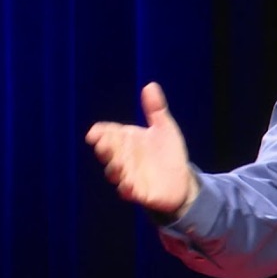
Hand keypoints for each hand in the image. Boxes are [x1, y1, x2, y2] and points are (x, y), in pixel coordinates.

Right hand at [85, 82, 196, 214]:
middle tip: (102, 145)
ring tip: (117, 164)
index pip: (109, 133)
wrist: (182, 180)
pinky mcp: (139, 192)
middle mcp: (124, 157)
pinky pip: (129, 191)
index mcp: (128, 140)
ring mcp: (129, 175)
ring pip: (115, 172)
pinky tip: (129, 186)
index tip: (94, 132)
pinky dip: (127, 189)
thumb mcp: (164, 128)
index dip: (100, 133)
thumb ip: (156, 109)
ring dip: (114, 168)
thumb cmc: (168, 152)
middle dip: (104, 149)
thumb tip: (150, 85)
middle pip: (109, 152)